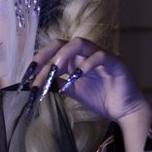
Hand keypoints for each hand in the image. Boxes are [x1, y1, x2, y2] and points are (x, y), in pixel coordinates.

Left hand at [32, 37, 151, 151]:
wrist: (123, 109)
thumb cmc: (100, 98)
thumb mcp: (73, 91)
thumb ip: (57, 84)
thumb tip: (37, 82)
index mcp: (75, 60)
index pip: (53, 53)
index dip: (39, 62)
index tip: (27, 77)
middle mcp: (86, 54)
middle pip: (63, 42)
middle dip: (46, 54)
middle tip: (35, 71)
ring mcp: (101, 56)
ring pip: (80, 43)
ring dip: (64, 55)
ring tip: (55, 70)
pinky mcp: (115, 63)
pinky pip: (100, 56)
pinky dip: (87, 64)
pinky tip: (76, 77)